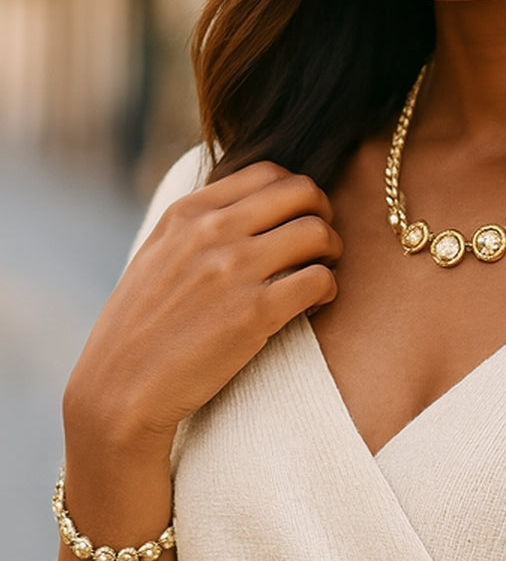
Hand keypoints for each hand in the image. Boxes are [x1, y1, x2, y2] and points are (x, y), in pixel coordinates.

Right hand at [63, 162, 340, 459]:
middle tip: (319, 244)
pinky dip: (328, 289)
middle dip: (322, 214)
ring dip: (331, 251)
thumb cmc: (140, 328)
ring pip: (317, 232)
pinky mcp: (255, 313)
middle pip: (302, 191)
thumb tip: (244, 207)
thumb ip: (196, 226)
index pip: (268, 171)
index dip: (295, 192)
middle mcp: (212, 233)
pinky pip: (320, 279)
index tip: (296, 219)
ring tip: (320, 273)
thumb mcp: (157, 255)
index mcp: (188, 213)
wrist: (119, 389)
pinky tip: (315, 304)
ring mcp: (234, 270)